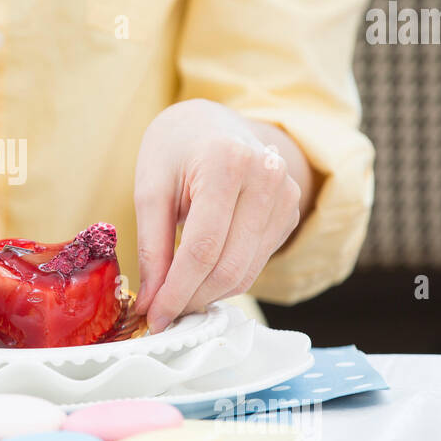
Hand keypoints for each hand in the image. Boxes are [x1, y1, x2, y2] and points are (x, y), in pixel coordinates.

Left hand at [133, 99, 307, 332]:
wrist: (210, 122)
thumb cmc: (174, 149)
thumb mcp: (150, 189)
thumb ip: (151, 247)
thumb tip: (151, 302)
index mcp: (228, 163)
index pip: (203, 248)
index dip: (177, 291)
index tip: (154, 318)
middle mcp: (267, 177)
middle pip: (229, 266)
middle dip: (192, 299)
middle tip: (162, 315)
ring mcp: (285, 196)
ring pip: (246, 271)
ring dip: (209, 295)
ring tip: (176, 300)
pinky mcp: (290, 212)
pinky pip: (255, 262)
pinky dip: (226, 280)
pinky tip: (200, 279)